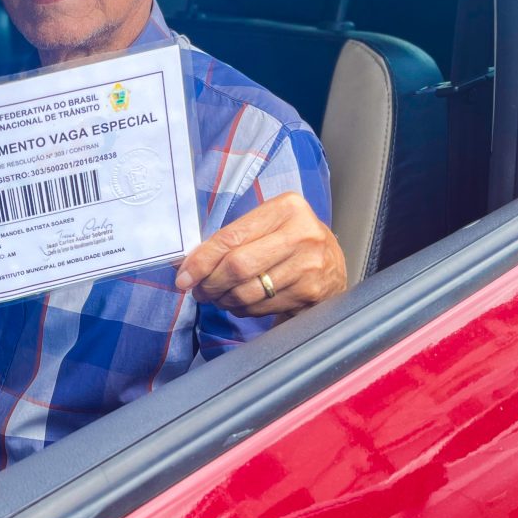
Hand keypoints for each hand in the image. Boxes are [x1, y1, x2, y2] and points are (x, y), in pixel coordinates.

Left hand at [173, 191, 345, 316]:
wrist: (334, 265)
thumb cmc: (290, 242)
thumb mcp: (269, 225)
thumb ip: (235, 238)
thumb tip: (191, 263)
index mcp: (286, 208)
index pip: (231, 237)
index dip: (202, 260)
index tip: (183, 276)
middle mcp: (301, 234)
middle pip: (238, 266)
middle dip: (210, 283)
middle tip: (199, 290)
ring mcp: (309, 266)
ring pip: (247, 291)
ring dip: (224, 299)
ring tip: (218, 297)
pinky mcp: (310, 293)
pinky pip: (261, 307)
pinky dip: (243, 309)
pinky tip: (242, 303)